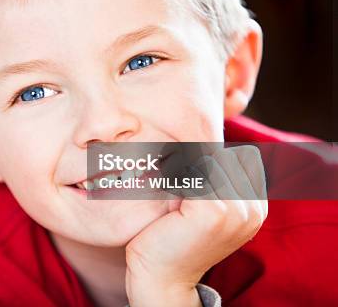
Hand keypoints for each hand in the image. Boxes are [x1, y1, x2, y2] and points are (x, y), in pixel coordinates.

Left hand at [124, 145, 267, 305]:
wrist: (161, 277)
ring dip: (180, 166)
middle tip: (171, 181)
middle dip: (191, 159)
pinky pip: (191, 171)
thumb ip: (214, 180)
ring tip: (168, 186)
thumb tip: (200, 140)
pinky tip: (165, 192)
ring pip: (204, 160)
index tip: (184, 175)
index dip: (204, 158)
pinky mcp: (214, 210)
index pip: (233, 156)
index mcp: (256, 206)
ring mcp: (236, 209)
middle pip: (218, 155)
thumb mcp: (201, 206)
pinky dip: (172, 176)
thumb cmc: (174, 237)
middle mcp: (253, 208)